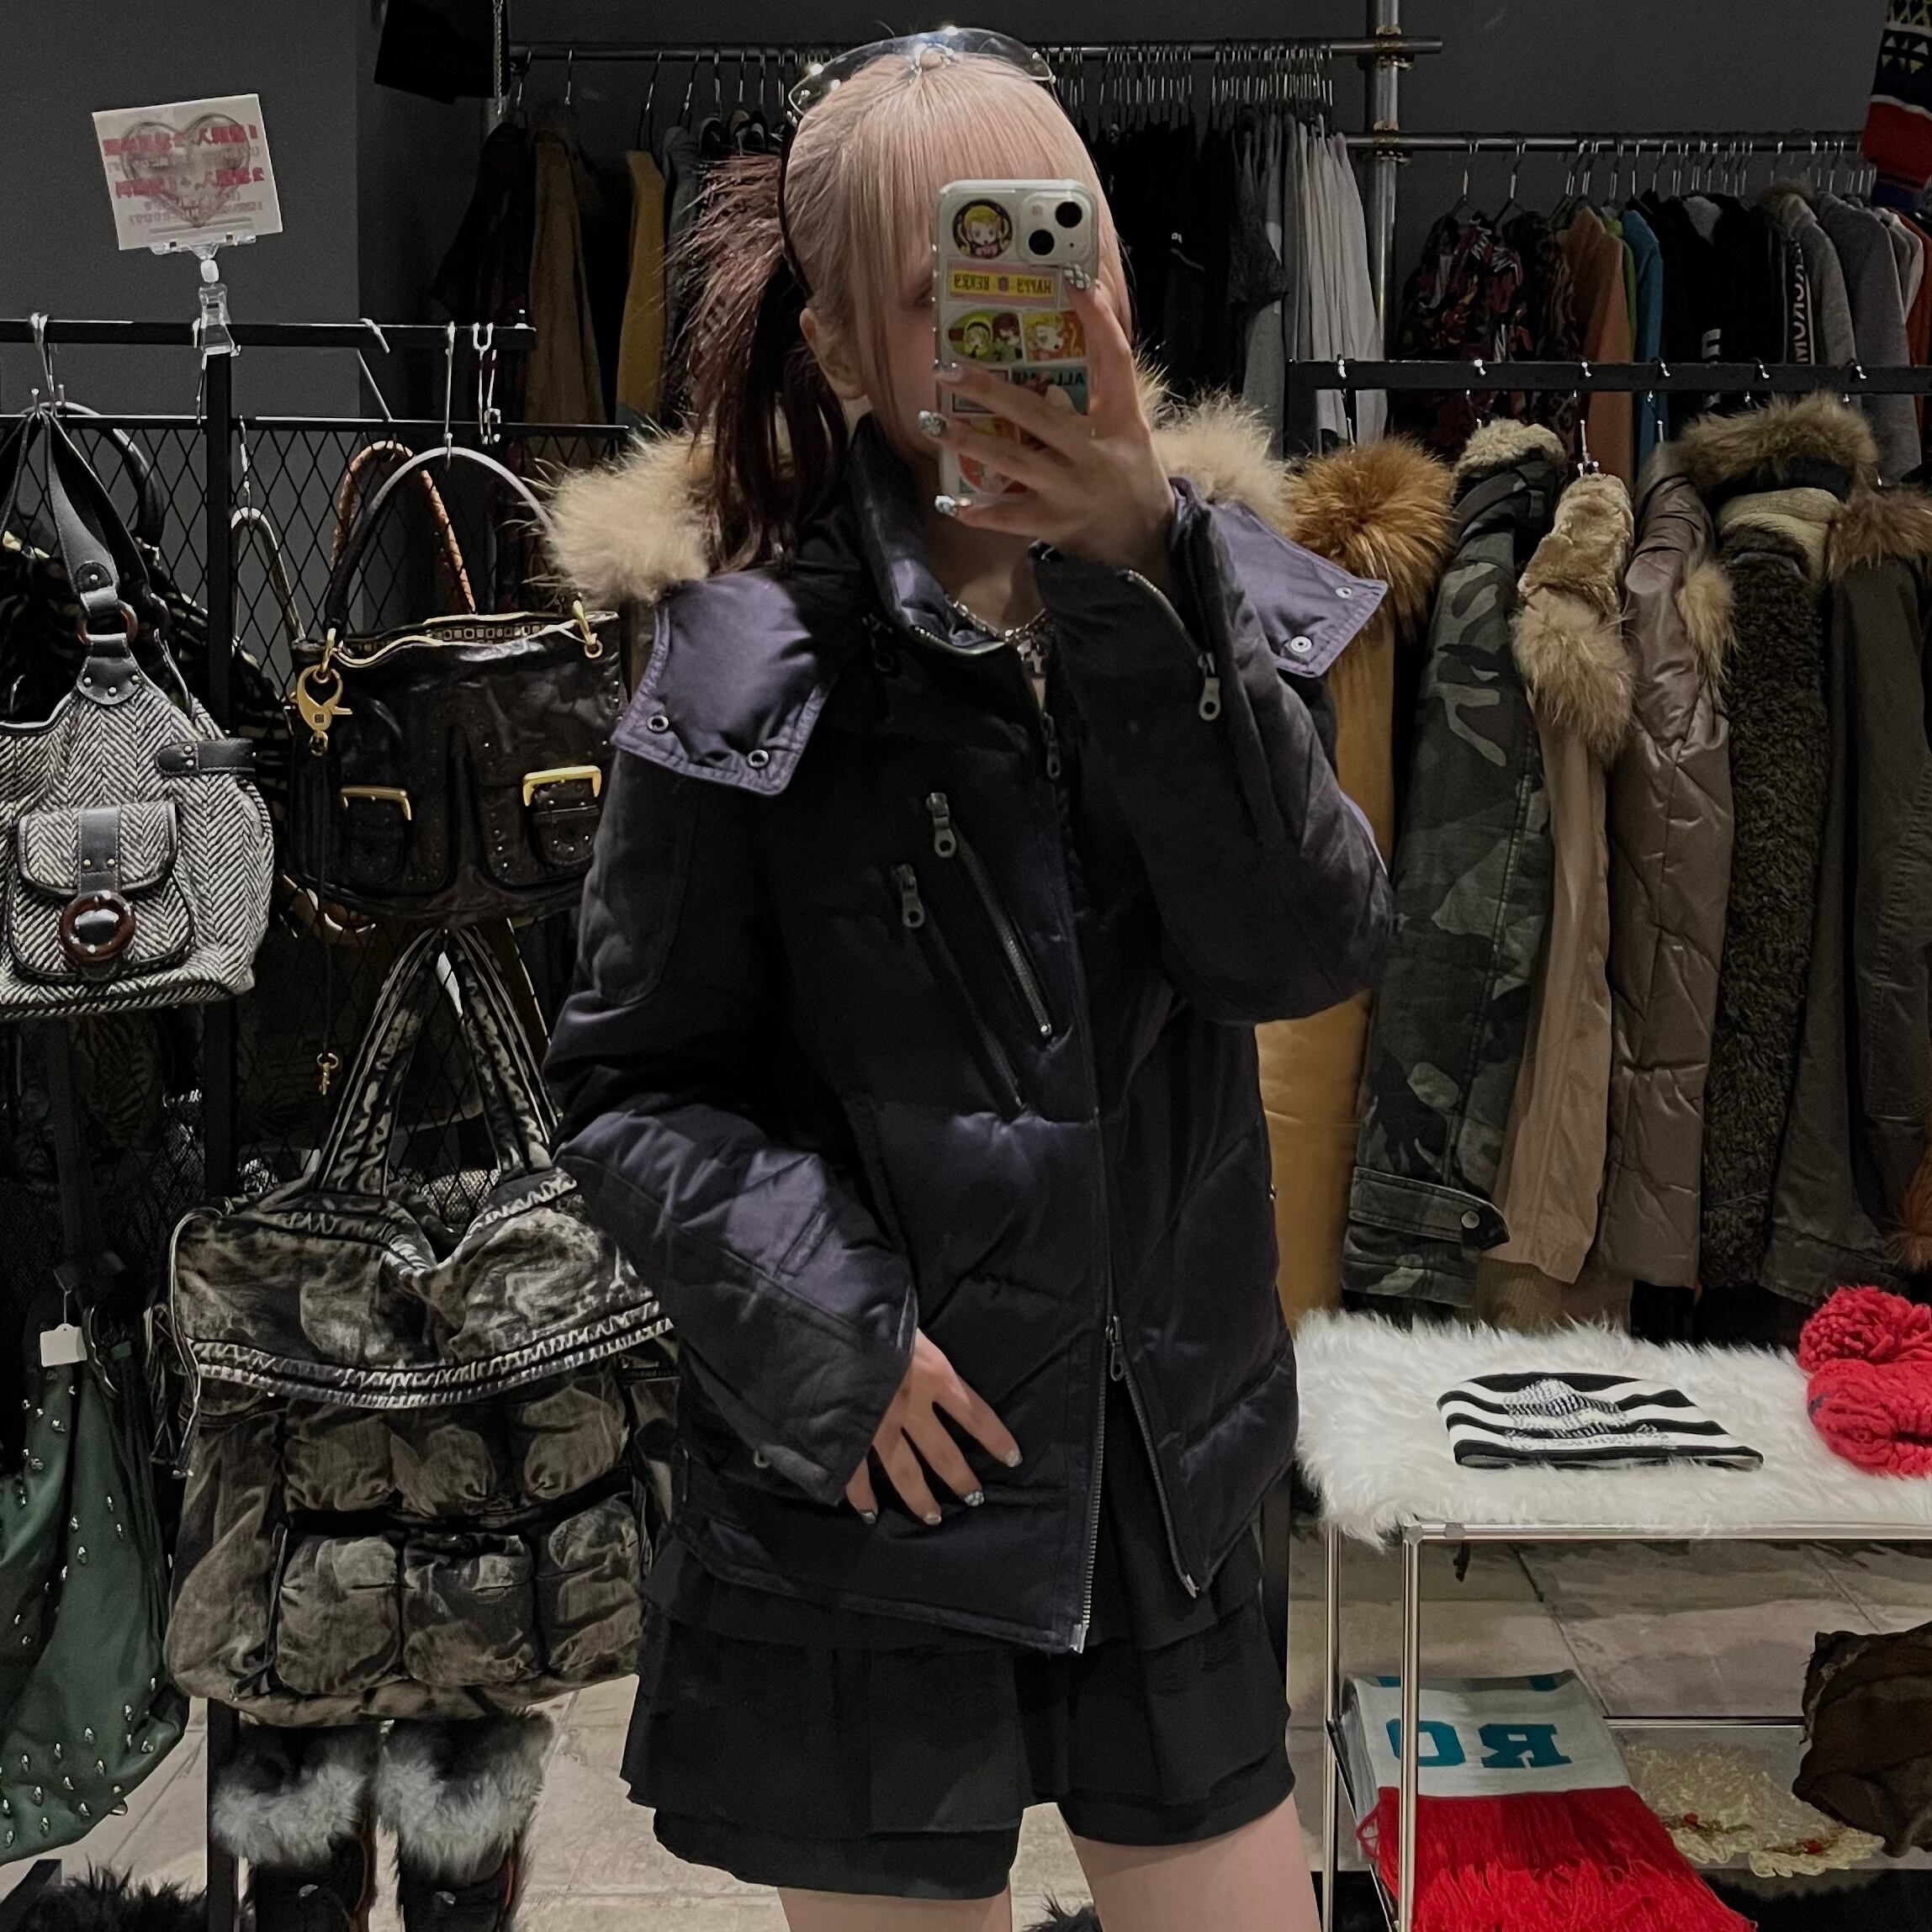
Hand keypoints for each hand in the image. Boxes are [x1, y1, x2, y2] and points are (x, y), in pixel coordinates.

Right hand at [846, 1330, 1020, 1525]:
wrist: (828, 1318)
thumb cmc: (874, 1308)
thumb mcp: (911, 1321)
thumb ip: (922, 1347)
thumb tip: (927, 1355)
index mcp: (935, 1374)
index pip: (976, 1414)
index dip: (996, 1438)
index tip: (1013, 1458)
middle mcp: (912, 1405)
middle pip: (944, 1453)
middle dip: (960, 1479)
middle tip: (973, 1498)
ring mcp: (878, 1424)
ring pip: (905, 1472)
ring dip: (920, 1499)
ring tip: (932, 1518)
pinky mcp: (848, 1433)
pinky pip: (857, 1473)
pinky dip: (862, 1496)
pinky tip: (869, 1513)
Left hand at [923, 278, 1175, 583]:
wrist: (1148, 541)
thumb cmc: (1131, 476)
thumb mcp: (1128, 431)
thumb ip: (1098, 395)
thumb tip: (1049, 354)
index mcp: (1123, 420)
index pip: (1115, 360)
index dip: (1098, 320)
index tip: (1075, 284)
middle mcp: (1097, 453)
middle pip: (1039, 414)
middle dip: (990, 391)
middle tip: (948, 370)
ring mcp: (1074, 491)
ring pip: (1014, 462)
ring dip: (969, 443)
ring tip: (932, 423)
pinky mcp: (1057, 525)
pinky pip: (1010, 517)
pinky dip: (979, 511)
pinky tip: (950, 503)